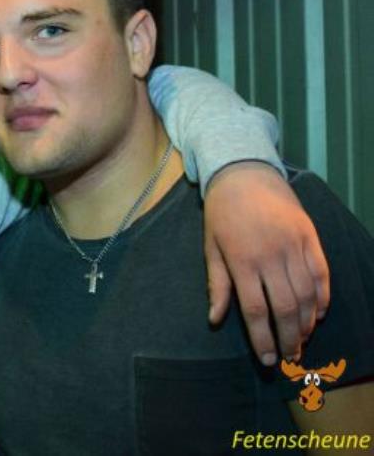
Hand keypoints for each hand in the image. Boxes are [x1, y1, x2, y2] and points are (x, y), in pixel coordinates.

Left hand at [203, 162, 329, 365]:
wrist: (245, 173)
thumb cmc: (222, 214)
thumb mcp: (211, 247)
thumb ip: (217, 284)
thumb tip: (215, 319)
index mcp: (241, 260)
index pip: (256, 310)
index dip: (263, 338)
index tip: (267, 359)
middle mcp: (270, 255)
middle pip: (285, 308)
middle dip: (288, 337)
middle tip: (289, 356)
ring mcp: (293, 245)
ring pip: (307, 295)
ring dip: (307, 322)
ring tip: (302, 340)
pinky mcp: (310, 236)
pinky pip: (321, 273)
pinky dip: (323, 297)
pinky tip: (319, 314)